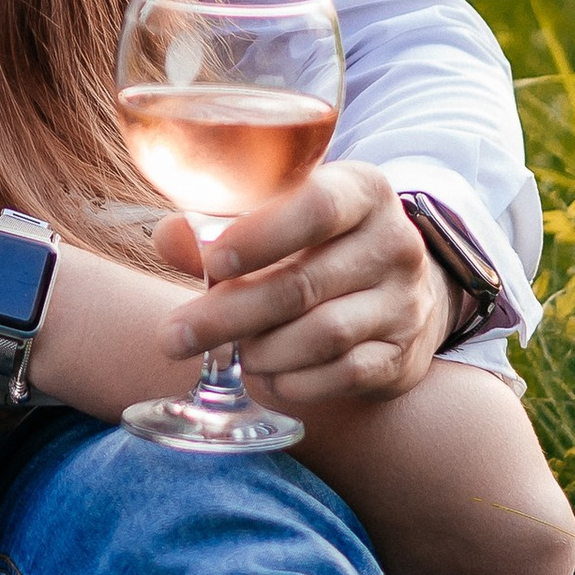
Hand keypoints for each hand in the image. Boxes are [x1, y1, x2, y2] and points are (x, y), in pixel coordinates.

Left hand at [157, 163, 452, 405]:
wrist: (396, 290)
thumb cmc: (315, 246)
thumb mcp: (277, 217)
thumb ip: (221, 224)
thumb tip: (170, 237)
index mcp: (362, 191)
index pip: (317, 206)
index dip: (261, 234)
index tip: (212, 259)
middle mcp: (393, 243)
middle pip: (306, 283)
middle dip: (230, 313)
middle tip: (175, 336)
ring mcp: (405, 302)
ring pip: (324, 334)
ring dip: (262, 350)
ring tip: (228, 354)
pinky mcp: (403, 354)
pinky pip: (345, 375)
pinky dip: (295, 382)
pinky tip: (265, 377)